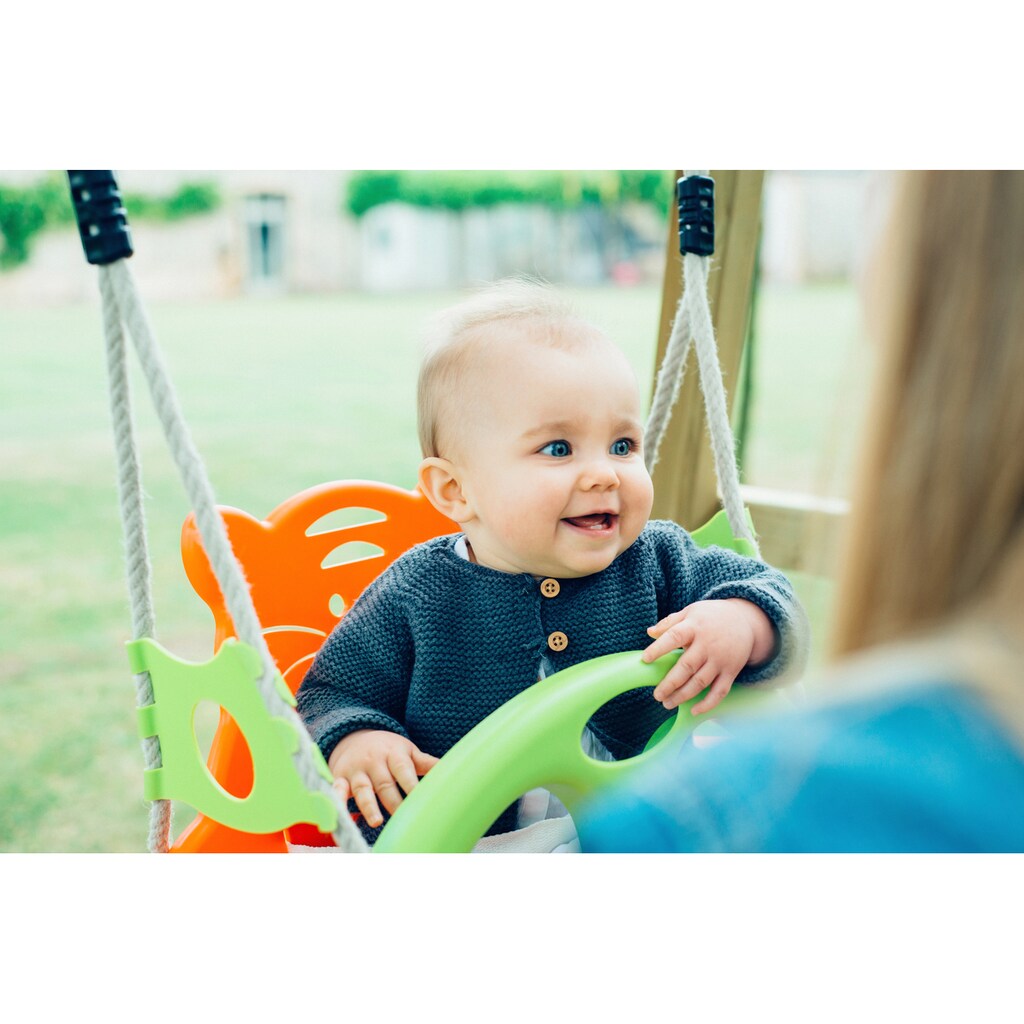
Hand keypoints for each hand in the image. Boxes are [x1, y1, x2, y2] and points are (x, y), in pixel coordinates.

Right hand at [327, 730, 439, 828]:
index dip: (412, 785)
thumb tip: (455, 770)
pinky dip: (336, 803)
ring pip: (362, 789)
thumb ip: (426, 763)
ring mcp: (356, 770)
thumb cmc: (388, 749)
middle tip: (405, 818)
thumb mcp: (407, 751)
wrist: (354, 736)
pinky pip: (336, 791)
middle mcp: (374, 761)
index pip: (404, 770)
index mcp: (394, 753)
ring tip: (377, 821)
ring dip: (369, 806)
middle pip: (385, 784)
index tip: (422, 799)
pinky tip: (338, 816)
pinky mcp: (339, 778)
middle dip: (394, 801)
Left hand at [642, 598, 773, 715]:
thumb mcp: (690, 612)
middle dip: (670, 683)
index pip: (674, 637)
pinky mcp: (731, 671)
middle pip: (687, 666)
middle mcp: (708, 644)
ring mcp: (720, 659)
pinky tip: (693, 711)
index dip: (659, 649)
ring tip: (667, 703)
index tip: (645, 659)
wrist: (744, 620)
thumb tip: (649, 633)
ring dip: (683, 696)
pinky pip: (720, 691)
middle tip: (656, 695)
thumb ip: (669, 622)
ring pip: (700, 682)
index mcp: (694, 627)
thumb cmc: (711, 617)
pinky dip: (708, 704)